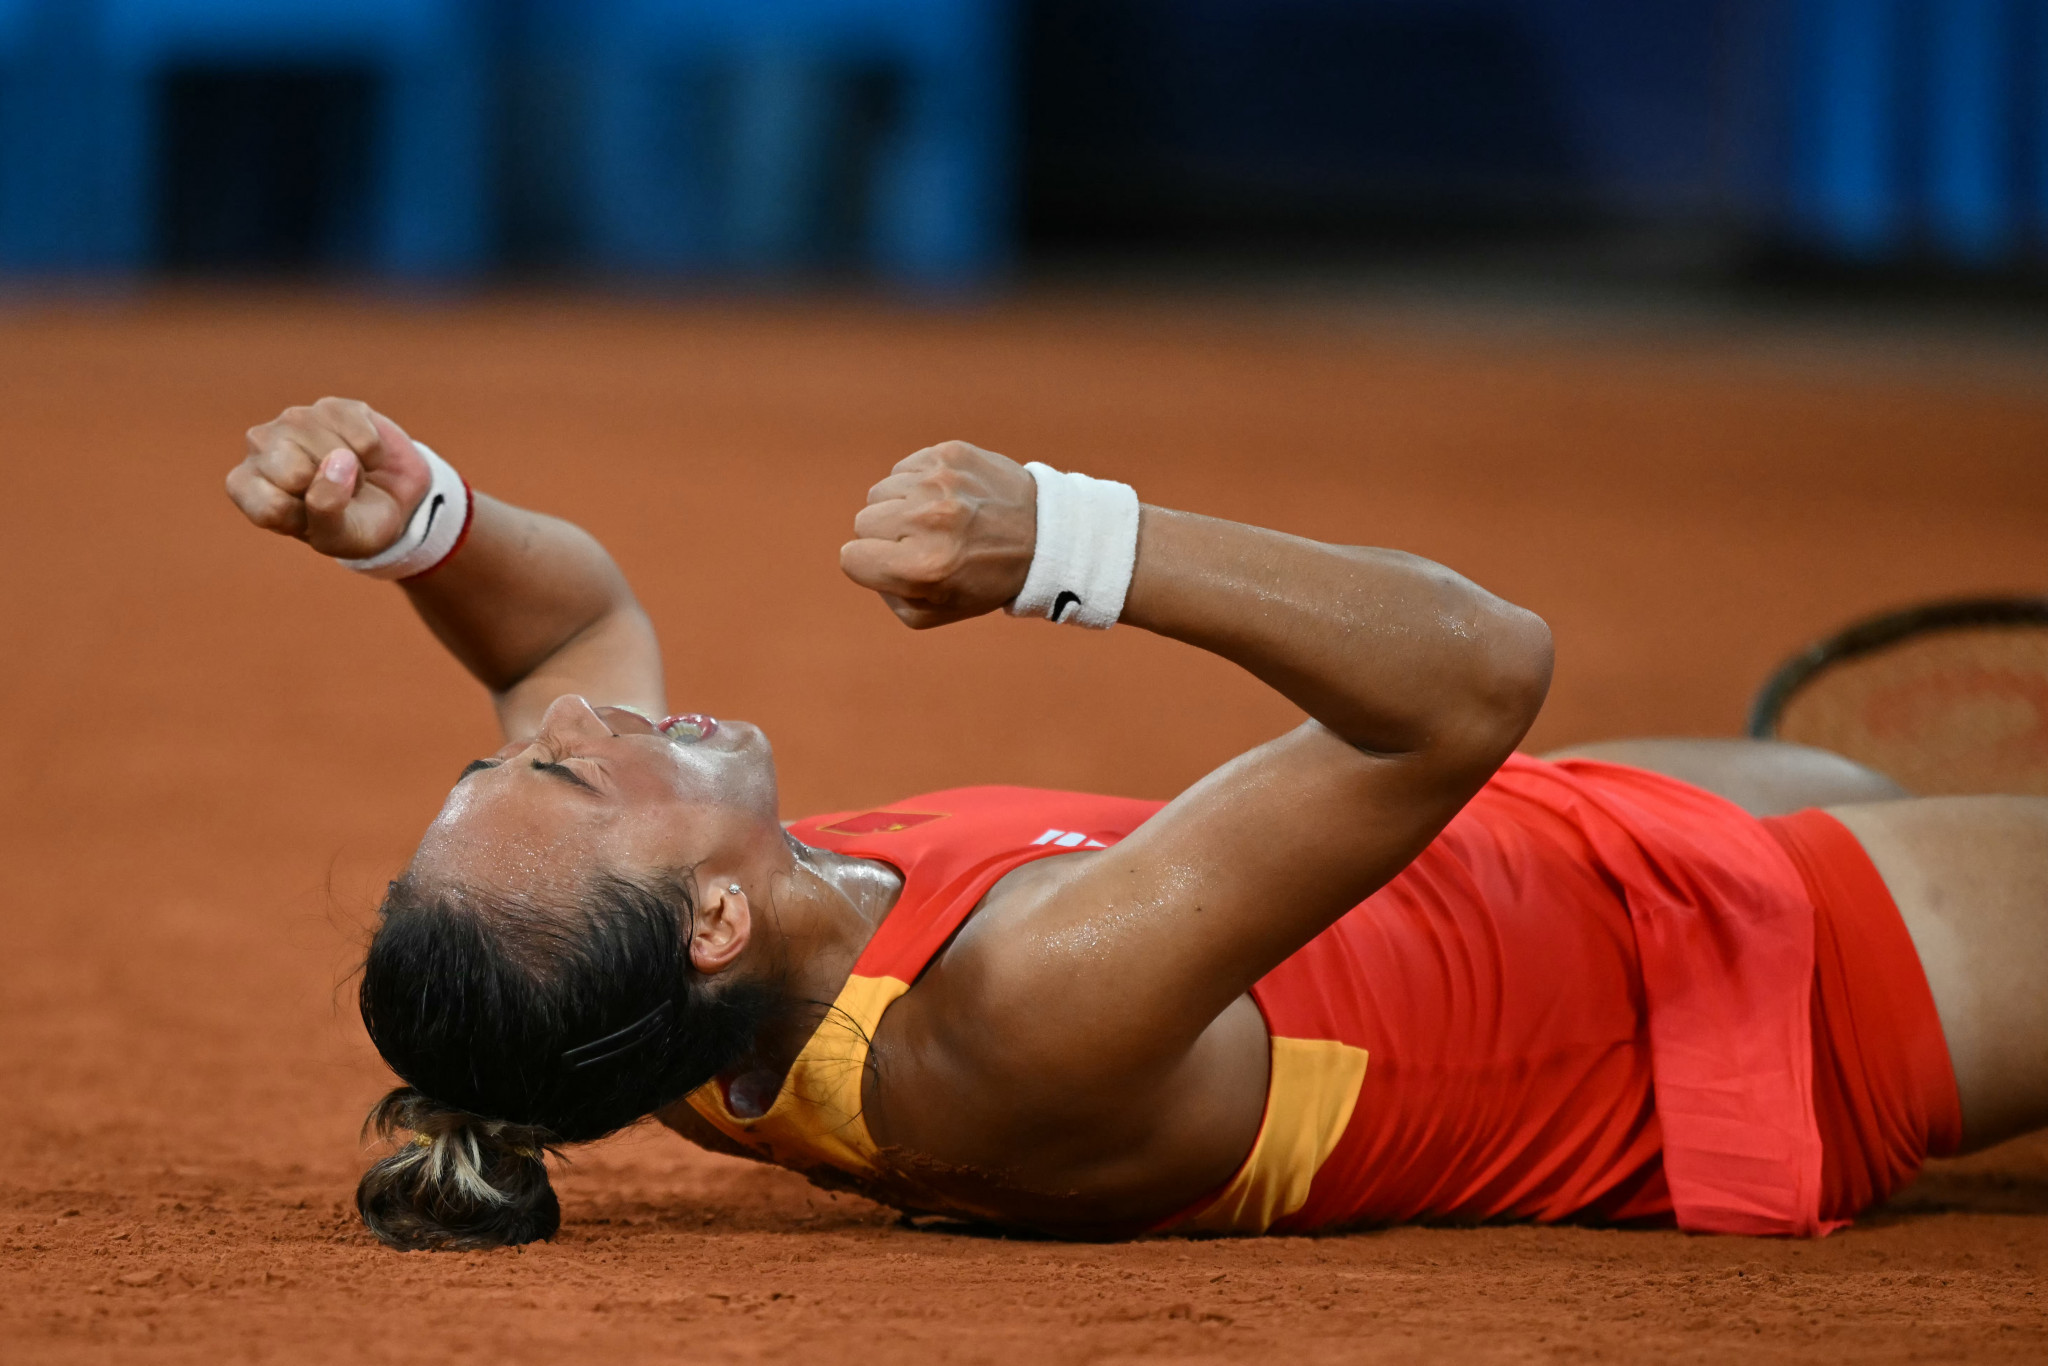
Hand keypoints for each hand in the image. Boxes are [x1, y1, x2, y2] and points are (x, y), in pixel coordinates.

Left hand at [225, 397, 430, 558]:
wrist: (390, 501)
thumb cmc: (351, 524)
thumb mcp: (338, 539)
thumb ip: (327, 511)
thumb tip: (337, 460)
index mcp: (247, 484)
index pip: (271, 507)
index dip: (306, 520)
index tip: (312, 520)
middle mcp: (260, 445)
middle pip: (296, 473)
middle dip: (329, 491)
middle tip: (335, 495)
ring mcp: (294, 420)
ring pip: (332, 451)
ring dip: (355, 473)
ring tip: (350, 476)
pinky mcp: (333, 407)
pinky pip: (362, 436)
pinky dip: (373, 455)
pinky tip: (363, 456)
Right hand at [840, 441, 1037, 628]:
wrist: (1044, 535)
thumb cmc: (984, 579)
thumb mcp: (934, 612)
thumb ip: (887, 591)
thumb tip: (862, 556)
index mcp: (923, 568)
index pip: (852, 558)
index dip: (871, 565)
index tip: (898, 564)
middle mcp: (929, 520)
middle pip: (863, 522)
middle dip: (887, 536)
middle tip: (925, 543)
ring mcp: (940, 481)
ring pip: (880, 491)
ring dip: (901, 507)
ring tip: (940, 519)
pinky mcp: (949, 453)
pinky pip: (903, 468)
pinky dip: (917, 483)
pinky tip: (948, 498)